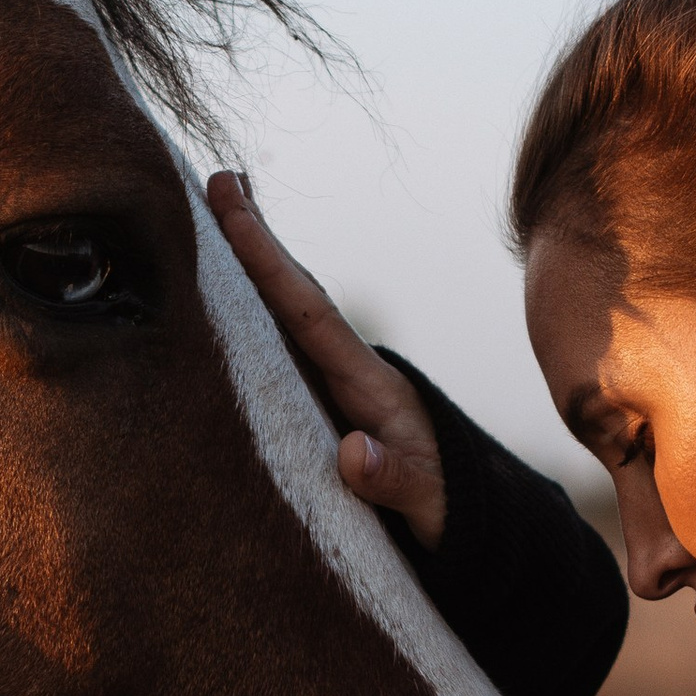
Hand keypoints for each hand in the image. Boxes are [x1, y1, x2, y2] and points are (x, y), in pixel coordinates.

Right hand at [205, 173, 448, 549]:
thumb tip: (351, 452)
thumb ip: (394, 480)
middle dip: (256, 240)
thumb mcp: (430, 504)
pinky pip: (286, 344)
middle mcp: (353, 371)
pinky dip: (259, 308)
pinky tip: (232, 292)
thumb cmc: (451, 512)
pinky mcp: (329, 403)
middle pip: (296, 295)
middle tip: (219, 179)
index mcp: (371, 385)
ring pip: (288, 313)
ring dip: (255, 265)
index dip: (267, 262)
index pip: (309, 313)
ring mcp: (339, 384)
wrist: (476, 516)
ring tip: (219, 210)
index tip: (233, 211)